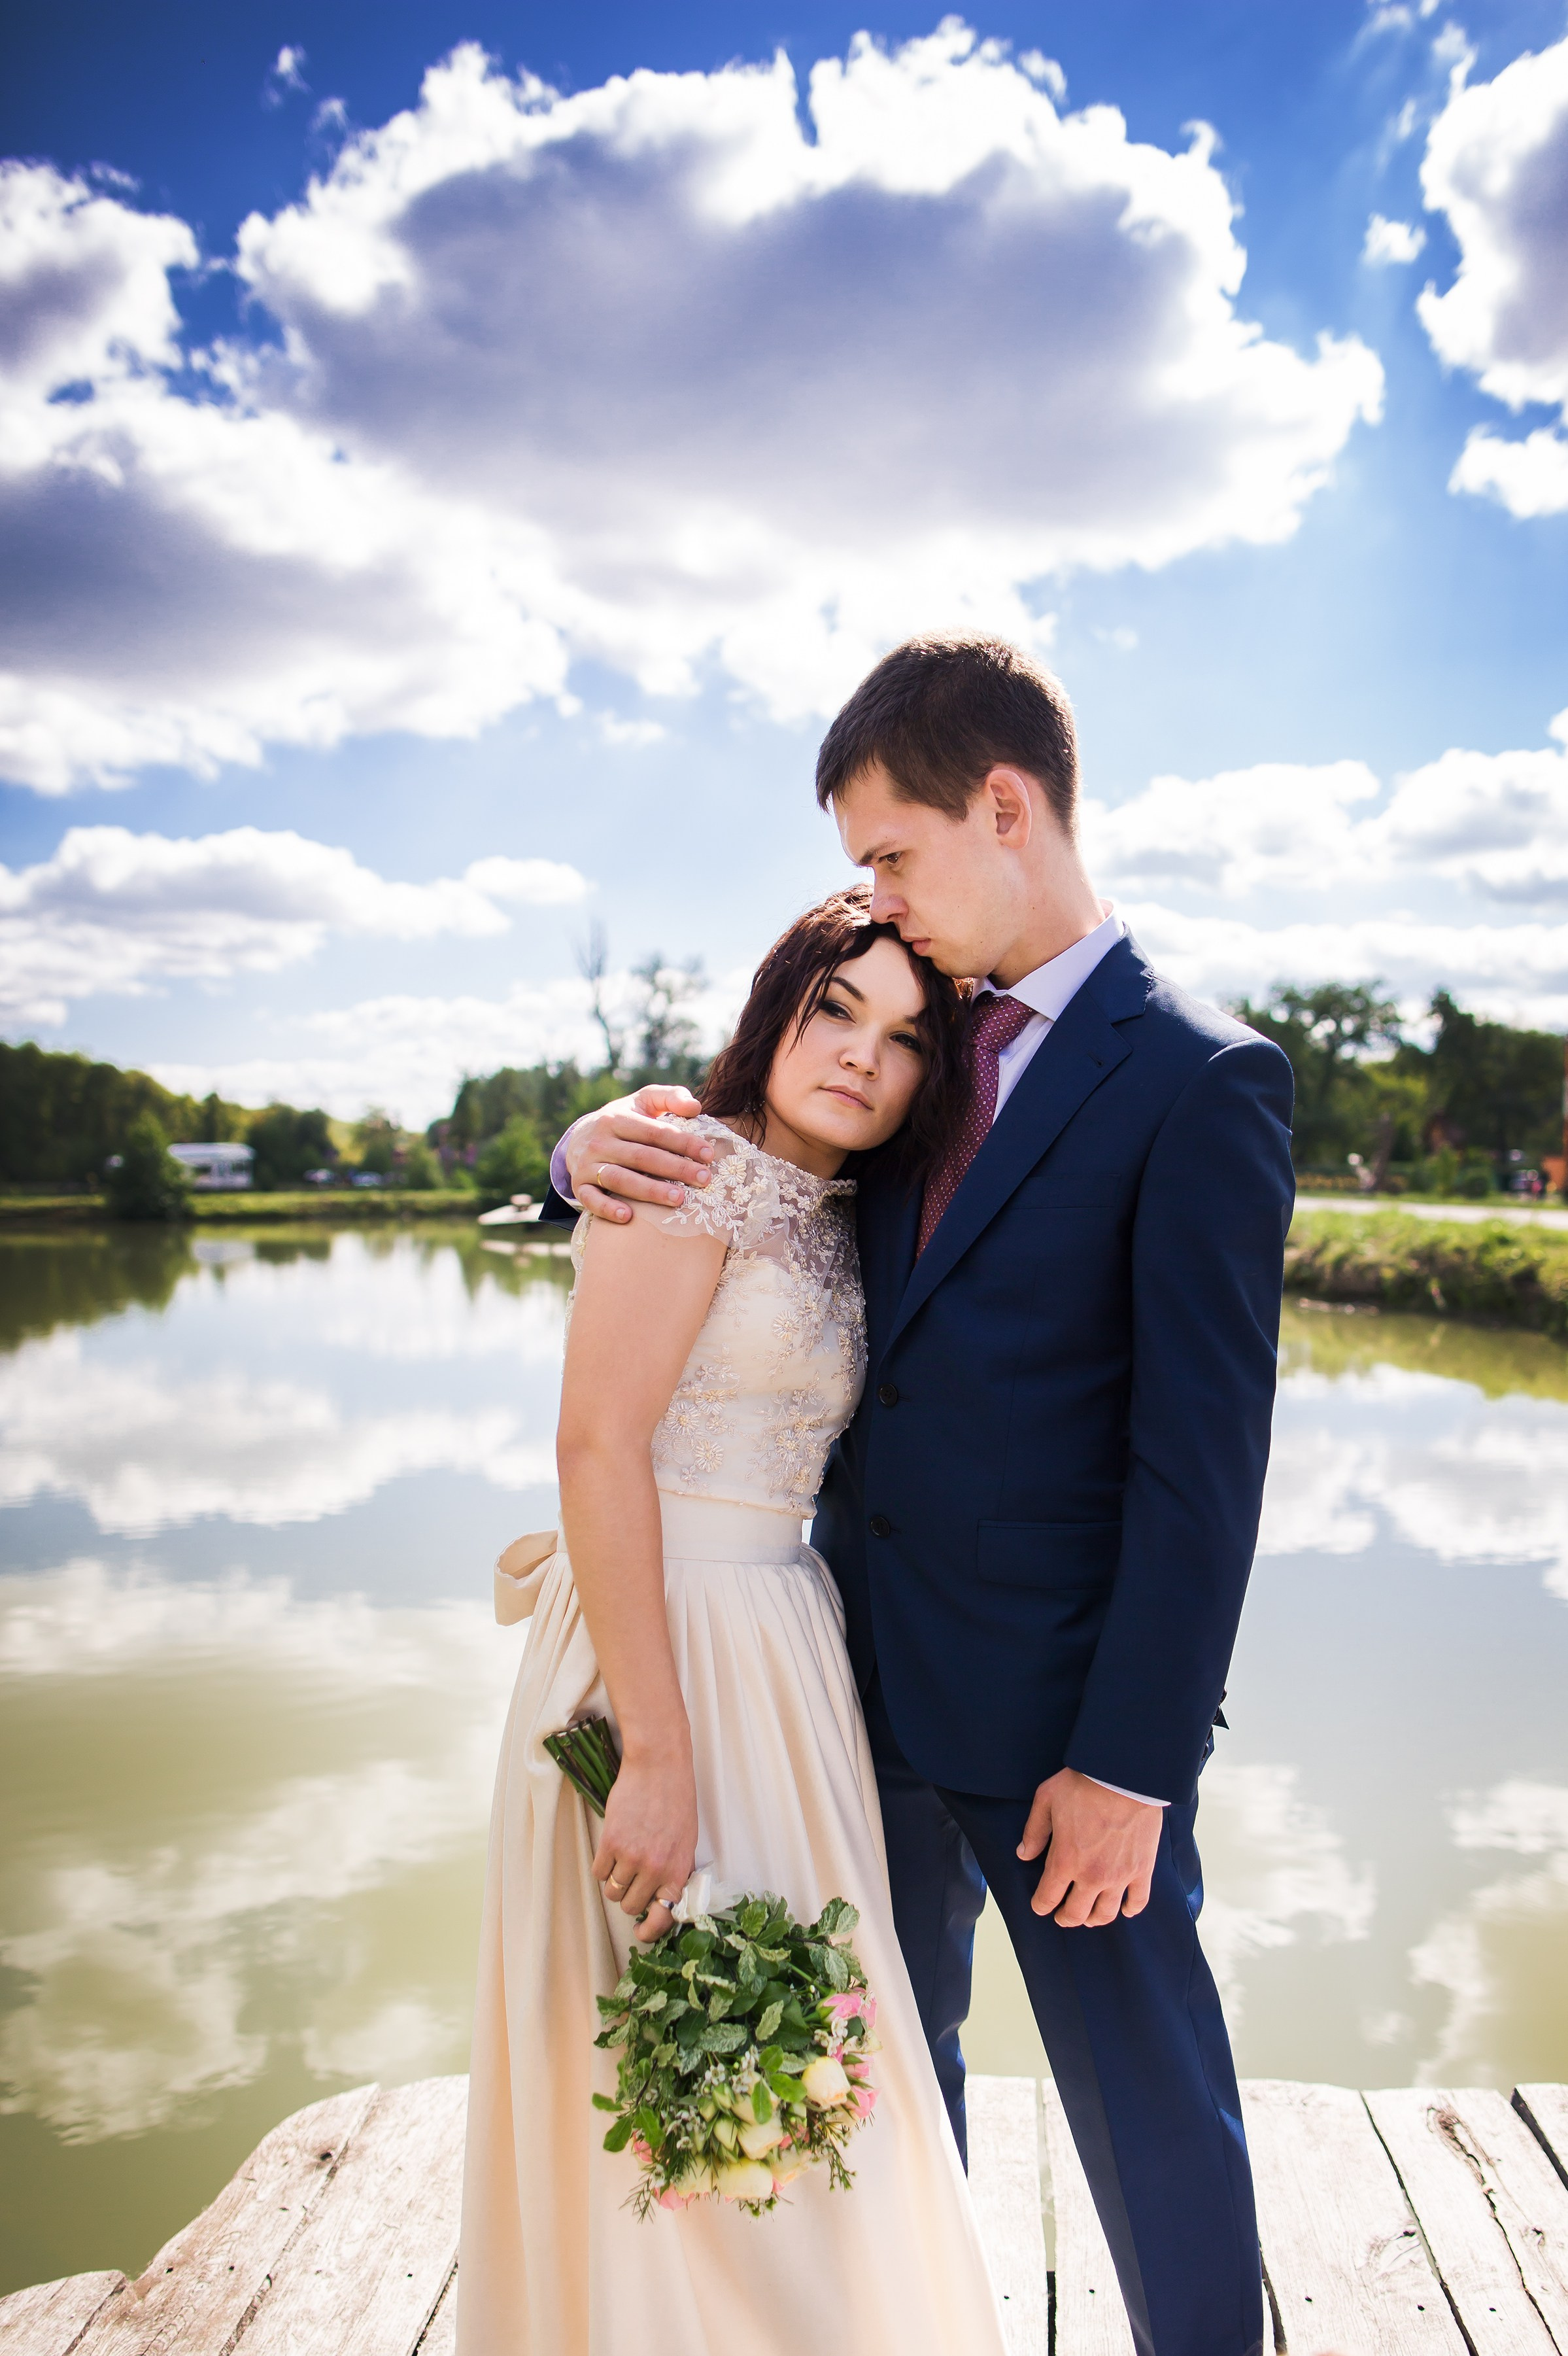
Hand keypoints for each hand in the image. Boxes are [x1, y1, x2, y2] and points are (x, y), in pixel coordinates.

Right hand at [564, 1086, 710, 1223]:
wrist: (578, 1138)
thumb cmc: (623, 1120)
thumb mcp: (642, 1101)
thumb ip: (670, 1097)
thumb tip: (695, 1107)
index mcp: (617, 1118)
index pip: (655, 1132)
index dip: (683, 1142)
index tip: (708, 1155)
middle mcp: (600, 1141)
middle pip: (642, 1156)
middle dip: (676, 1168)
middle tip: (704, 1178)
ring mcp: (587, 1165)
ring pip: (620, 1179)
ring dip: (649, 1190)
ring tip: (679, 1198)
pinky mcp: (579, 1186)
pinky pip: (591, 1200)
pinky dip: (607, 1209)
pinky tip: (628, 1217)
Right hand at [595, 1754, 698, 1943]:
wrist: (659, 1767)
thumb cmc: (676, 1800)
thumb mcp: (687, 1840)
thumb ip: (675, 1871)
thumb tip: (663, 1899)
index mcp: (677, 1870)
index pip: (662, 1916)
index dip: (650, 1930)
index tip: (641, 1932)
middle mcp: (655, 1868)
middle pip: (630, 1905)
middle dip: (629, 1897)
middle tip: (631, 1880)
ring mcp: (631, 1856)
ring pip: (612, 1891)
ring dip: (615, 1882)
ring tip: (622, 1861)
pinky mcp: (611, 1842)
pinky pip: (599, 1872)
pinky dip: (603, 1866)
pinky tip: (611, 1850)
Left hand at [1017, 1767, 1161, 1926]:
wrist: (1124, 1776)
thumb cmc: (1083, 1784)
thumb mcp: (1046, 1800)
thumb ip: (1034, 1831)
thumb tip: (1024, 1855)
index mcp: (1065, 1861)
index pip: (1047, 1898)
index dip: (1040, 1906)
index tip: (1040, 1905)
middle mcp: (1092, 1876)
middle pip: (1076, 1914)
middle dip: (1065, 1918)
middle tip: (1062, 1915)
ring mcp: (1120, 1876)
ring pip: (1106, 1914)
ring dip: (1094, 1919)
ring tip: (1089, 1915)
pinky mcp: (1142, 1869)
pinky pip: (1139, 1901)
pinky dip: (1131, 1909)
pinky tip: (1125, 1909)